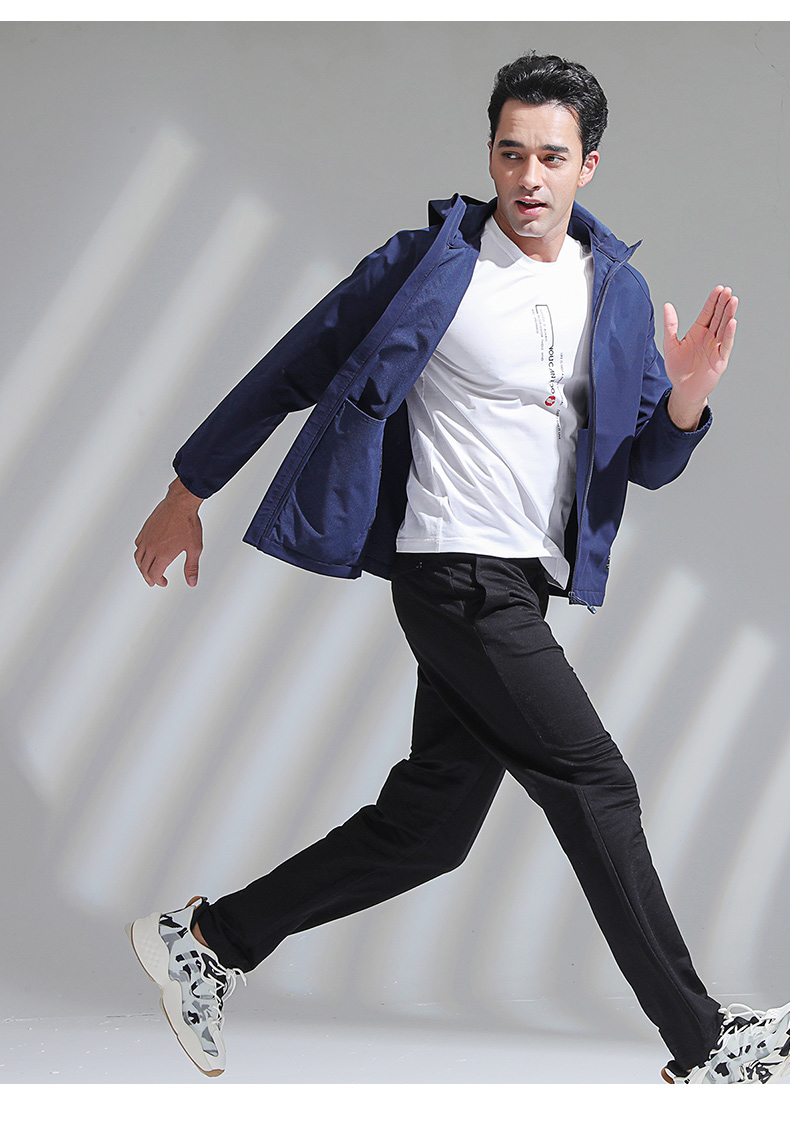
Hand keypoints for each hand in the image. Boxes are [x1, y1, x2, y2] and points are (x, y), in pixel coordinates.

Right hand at [134, 477, 203, 586]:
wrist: (181, 504)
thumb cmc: (189, 524)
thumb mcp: (195, 548)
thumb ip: (192, 567)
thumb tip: (192, 583)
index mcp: (163, 555)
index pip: (154, 574)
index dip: (158, 581)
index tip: (163, 582)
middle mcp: (151, 547)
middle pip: (144, 568)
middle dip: (149, 577)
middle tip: (154, 581)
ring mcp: (147, 538)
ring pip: (138, 557)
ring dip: (142, 566)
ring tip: (147, 570)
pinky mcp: (145, 529)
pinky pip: (138, 544)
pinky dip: (140, 552)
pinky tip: (146, 552)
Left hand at [663, 285, 737, 429]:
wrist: (683, 389)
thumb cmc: (678, 368)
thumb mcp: (670, 344)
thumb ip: (670, 325)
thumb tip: (666, 305)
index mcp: (698, 332)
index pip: (707, 312)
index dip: (713, 301)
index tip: (719, 289)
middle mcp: (709, 337)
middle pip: (718, 317)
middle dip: (723, 304)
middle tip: (728, 291)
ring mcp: (716, 347)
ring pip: (724, 327)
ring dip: (729, 314)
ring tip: (733, 300)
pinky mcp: (720, 359)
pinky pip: (726, 344)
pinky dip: (729, 333)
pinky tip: (732, 321)